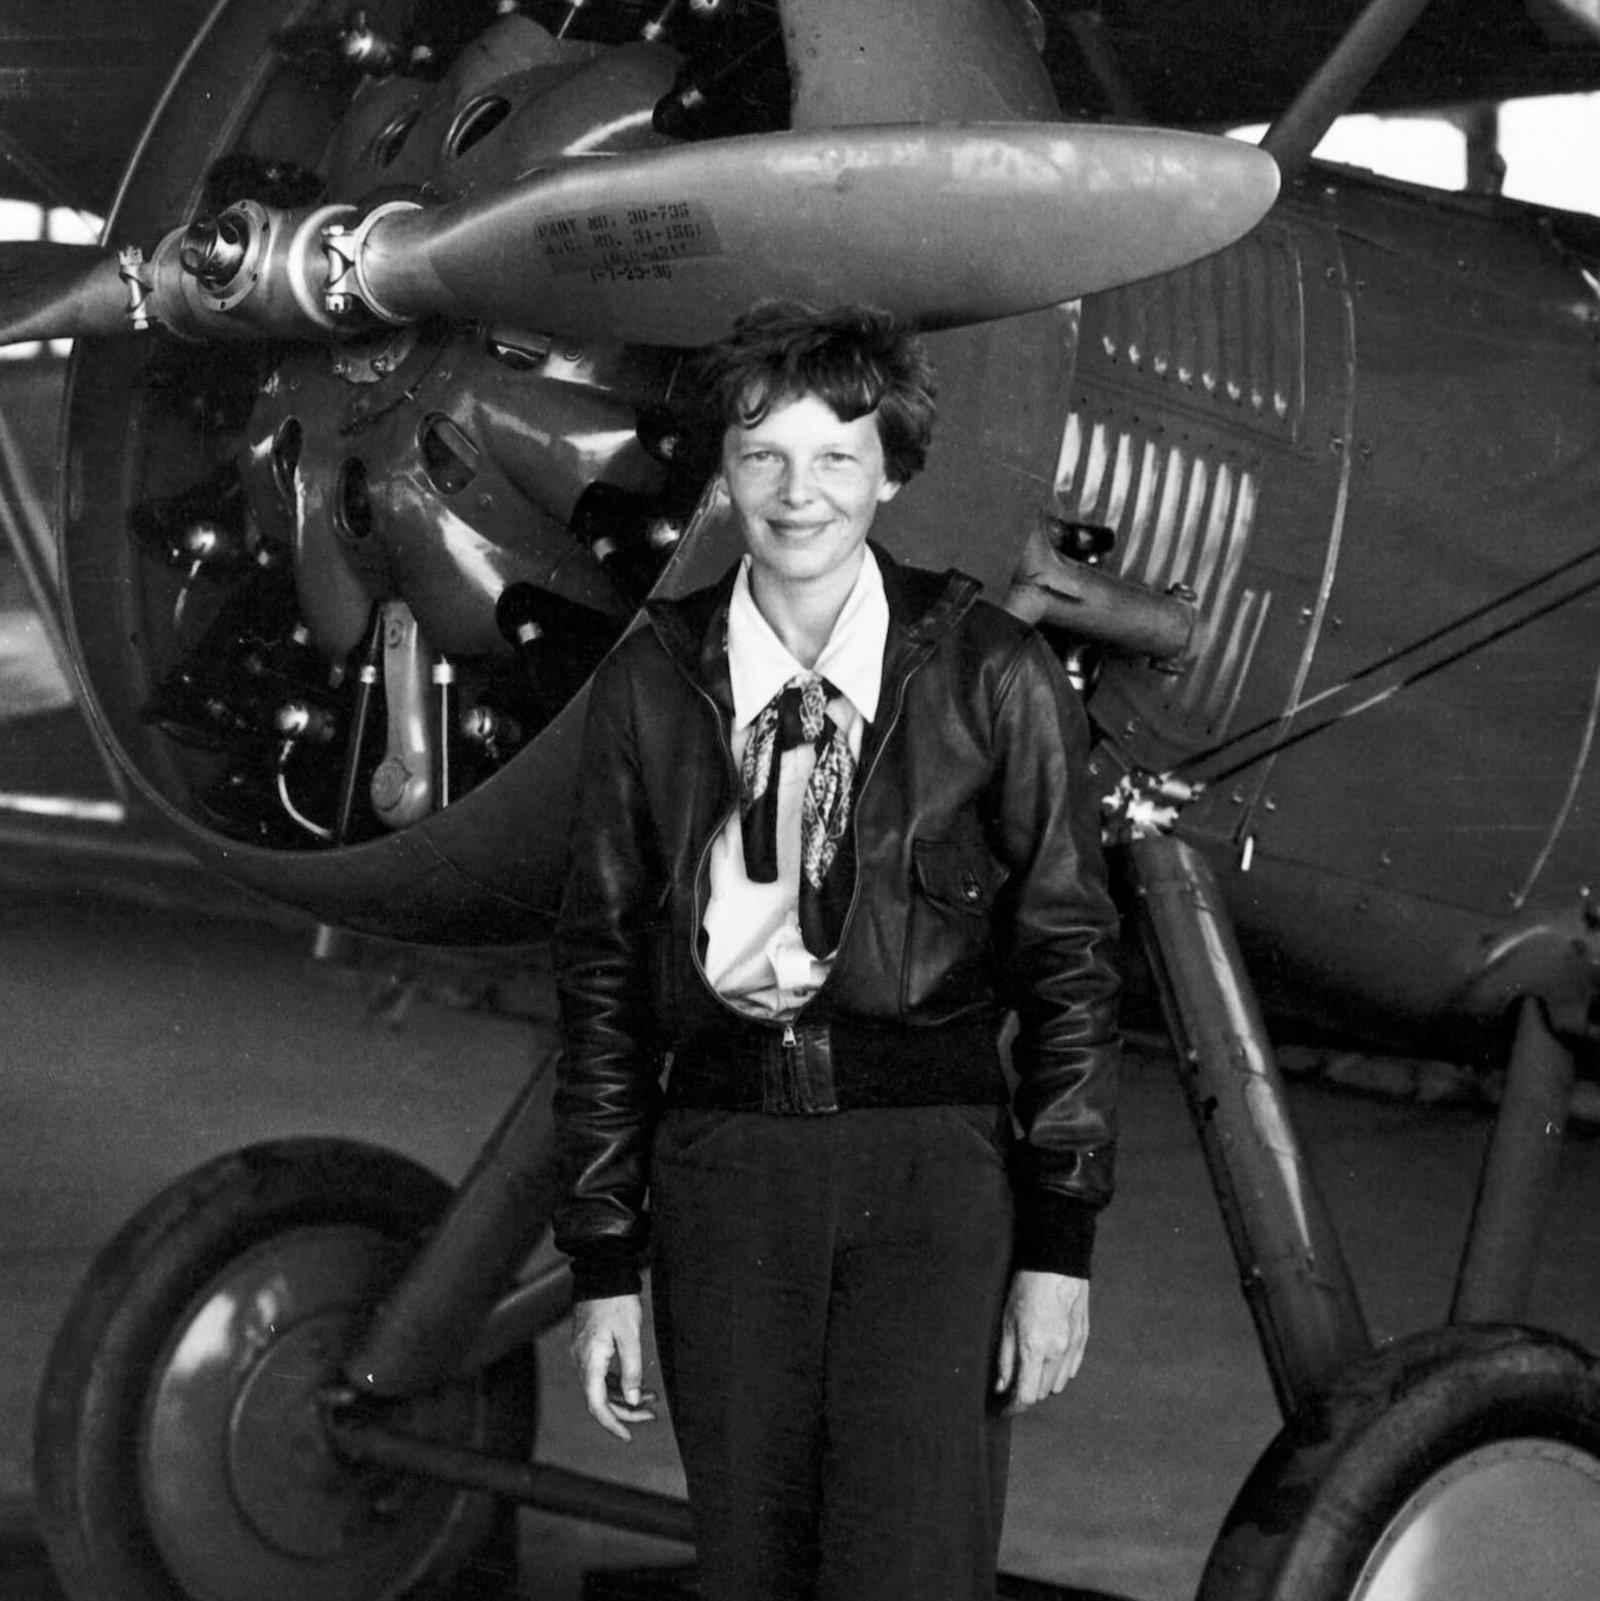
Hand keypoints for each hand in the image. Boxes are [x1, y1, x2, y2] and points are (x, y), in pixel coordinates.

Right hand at [570, 1293, 657, 1440]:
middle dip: (626, 1410)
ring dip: (624, 1395)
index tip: (628, 1436)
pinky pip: (601, 1373)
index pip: (597, 1404)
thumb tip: (632, 1400)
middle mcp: (582, 1360)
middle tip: (651, 1414)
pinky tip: (636, 1382)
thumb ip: (632, 1370)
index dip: (612, 1423)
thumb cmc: (617, 1300)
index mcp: (590, 1361)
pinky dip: (618, 1381)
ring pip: (601, 1386)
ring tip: (651, 1398)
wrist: (602, 1272)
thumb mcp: (631, 1336)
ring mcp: (584, 1353)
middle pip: (600, 1398)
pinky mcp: (588, 1345)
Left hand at [994, 1270, 1089, 1414]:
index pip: (1026, 1396)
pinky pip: (1072, 1368)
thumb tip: (1002, 1387)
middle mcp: (1057, 1353)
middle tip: (1012, 1383)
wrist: (1057, 1263)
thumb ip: (1005, 1359)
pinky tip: (1048, 1359)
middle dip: (1026, 1392)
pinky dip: (1059, 1371)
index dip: (1013, 1408)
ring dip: (1043, 1382)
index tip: (1003, 1409)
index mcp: (1035, 1349)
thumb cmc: (1027, 1288)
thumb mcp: (1006, 1322)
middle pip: (1042, 1392)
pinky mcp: (1083, 1339)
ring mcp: (1073, 1347)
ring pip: (1059, 1383)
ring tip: (1030, 1367)